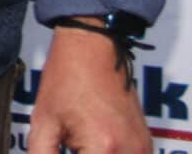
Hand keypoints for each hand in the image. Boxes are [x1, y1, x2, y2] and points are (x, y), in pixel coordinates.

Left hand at [27, 24, 150, 153]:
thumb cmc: (66, 80)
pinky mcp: (146, 145)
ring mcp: (143, 150)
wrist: (92, 48)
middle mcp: (130, 153)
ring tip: (78, 146)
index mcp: (103, 149)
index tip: (62, 153)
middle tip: (69, 147)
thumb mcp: (44, 123)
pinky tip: (91, 149)